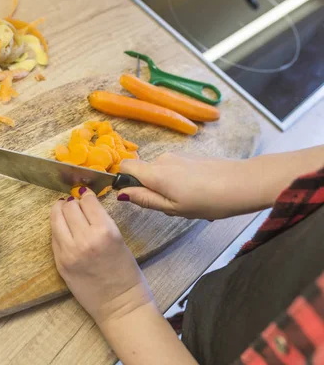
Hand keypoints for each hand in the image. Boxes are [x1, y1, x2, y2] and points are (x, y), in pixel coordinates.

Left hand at [50, 188, 153, 325]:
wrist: (120, 305)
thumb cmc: (126, 274)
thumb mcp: (119, 239)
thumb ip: (100, 222)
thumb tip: (85, 204)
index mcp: (105, 231)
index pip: (87, 201)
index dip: (86, 195)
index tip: (85, 194)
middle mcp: (84, 239)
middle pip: (69, 207)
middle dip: (72, 202)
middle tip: (74, 203)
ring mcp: (69, 251)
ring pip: (56, 218)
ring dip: (60, 211)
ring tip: (64, 211)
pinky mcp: (60, 263)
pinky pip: (54, 237)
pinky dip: (58, 229)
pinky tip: (64, 229)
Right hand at [117, 153, 255, 219]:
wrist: (243, 183)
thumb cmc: (209, 200)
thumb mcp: (173, 208)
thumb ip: (145, 200)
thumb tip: (122, 193)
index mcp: (155, 173)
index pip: (124, 166)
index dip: (124, 181)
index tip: (136, 197)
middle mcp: (162, 159)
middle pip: (143, 172)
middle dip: (150, 189)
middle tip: (170, 207)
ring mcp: (177, 156)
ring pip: (159, 173)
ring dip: (166, 188)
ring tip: (188, 203)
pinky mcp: (190, 157)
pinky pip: (173, 170)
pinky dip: (178, 182)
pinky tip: (198, 194)